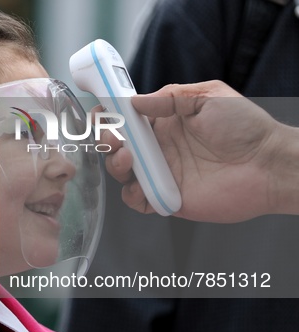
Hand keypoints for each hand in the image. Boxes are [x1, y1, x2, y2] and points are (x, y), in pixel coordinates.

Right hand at [102, 80, 298, 222]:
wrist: (267, 165)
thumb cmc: (245, 127)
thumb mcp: (208, 97)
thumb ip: (170, 98)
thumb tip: (136, 102)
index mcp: (164, 121)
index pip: (127, 117)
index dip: (109, 115)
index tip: (99, 112)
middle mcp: (159, 147)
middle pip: (117, 145)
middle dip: (106, 139)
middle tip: (113, 137)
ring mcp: (161, 173)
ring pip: (121, 172)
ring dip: (115, 164)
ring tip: (129, 158)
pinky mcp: (166, 198)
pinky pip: (137, 199)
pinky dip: (133, 194)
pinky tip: (142, 185)